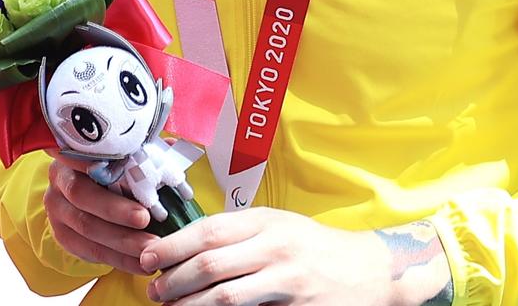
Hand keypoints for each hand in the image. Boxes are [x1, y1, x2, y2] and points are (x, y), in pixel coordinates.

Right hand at [44, 151, 156, 275]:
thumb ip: (143, 149)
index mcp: (70, 155)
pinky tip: (141, 263)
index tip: (134, 176)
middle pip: (83, 196)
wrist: (89, 193)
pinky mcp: (64, 238)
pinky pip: (91, 252)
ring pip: (87, 229)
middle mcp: (59, 183)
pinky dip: (119, 259)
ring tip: (150, 247)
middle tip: (145, 219)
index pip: (83, 157)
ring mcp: (58, 213)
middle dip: (117, 211)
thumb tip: (172, 146)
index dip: (107, 167)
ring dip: (122, 242)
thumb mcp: (124, 155)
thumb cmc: (111, 169)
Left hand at [140, 207, 393, 304]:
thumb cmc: (315, 247)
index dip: (173, 246)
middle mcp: (277, 247)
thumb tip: (188, 246)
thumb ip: (241, 233)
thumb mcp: (280, 226)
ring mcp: (288, 282)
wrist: (370, 271)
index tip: (147, 258)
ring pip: (225, 297)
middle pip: (211, 264)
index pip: (210, 230)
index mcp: (268, 221)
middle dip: (174, 280)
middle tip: (154, 292)